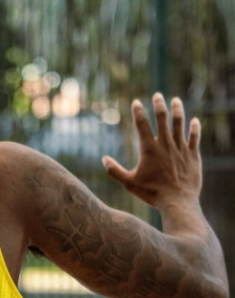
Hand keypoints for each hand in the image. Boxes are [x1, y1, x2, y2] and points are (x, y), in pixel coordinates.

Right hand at [102, 93, 202, 208]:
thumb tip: (103, 159)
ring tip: (175, 100)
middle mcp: (166, 144)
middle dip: (159, 104)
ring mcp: (181, 148)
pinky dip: (194, 127)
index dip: (138, 111)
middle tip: (157, 95)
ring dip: (177, 110)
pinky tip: (194, 121)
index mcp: (149, 149)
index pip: (142, 124)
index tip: (136, 102)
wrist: (177, 201)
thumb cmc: (152, 193)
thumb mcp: (130, 183)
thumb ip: (115, 171)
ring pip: (179, 123)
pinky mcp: (193, 155)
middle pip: (163, 118)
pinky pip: (194, 137)